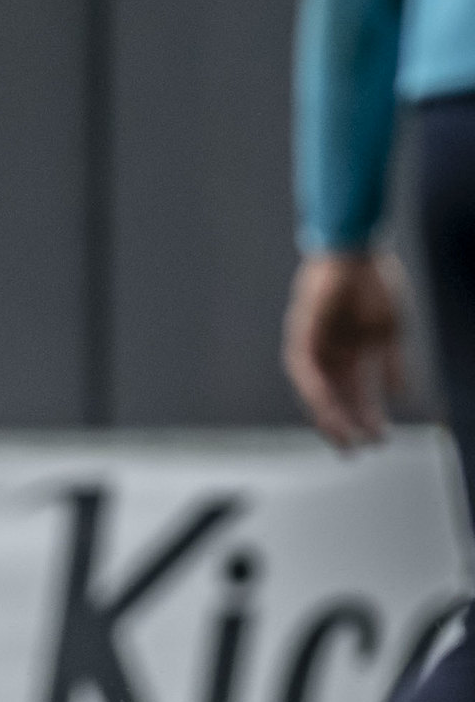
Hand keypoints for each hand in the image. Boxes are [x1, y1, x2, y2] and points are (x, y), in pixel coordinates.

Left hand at [283, 253, 404, 447]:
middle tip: (353, 452)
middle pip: (332, 396)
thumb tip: (401, 396)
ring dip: (327, 412)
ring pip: (315, 388)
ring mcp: (312, 342)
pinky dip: (314, 386)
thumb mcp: (390, 333)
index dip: (364, 416)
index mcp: (350, 351)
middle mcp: (328, 351)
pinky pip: (303, 366)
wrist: (358, 249)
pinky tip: (326, 405)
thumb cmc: (375, 284)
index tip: (376, 439)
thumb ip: (393, 366)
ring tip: (341, 436)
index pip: (353, 392)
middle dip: (342, 424)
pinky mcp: (300, 331)